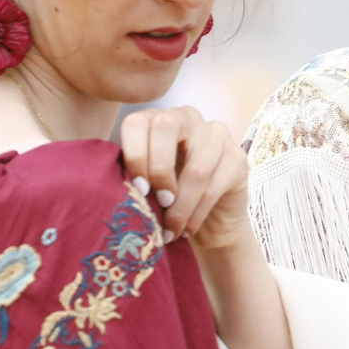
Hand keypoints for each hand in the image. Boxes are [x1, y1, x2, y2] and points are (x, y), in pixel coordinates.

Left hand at [118, 106, 251, 252]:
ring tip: (168, 230)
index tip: (136, 190)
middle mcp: (188, 117)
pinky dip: (196, 213)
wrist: (207, 223)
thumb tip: (110, 188)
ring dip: (179, 206)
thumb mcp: (143, 184)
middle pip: (167, 126)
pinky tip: (186, 229)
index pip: (137, 122)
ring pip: (196, 167)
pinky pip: (215, 186)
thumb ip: (131, 176)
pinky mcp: (238, 158)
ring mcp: (217, 134)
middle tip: (155, 203)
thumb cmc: (167, 200)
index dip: (134, 154)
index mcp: (157, 119)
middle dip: (157, 170)